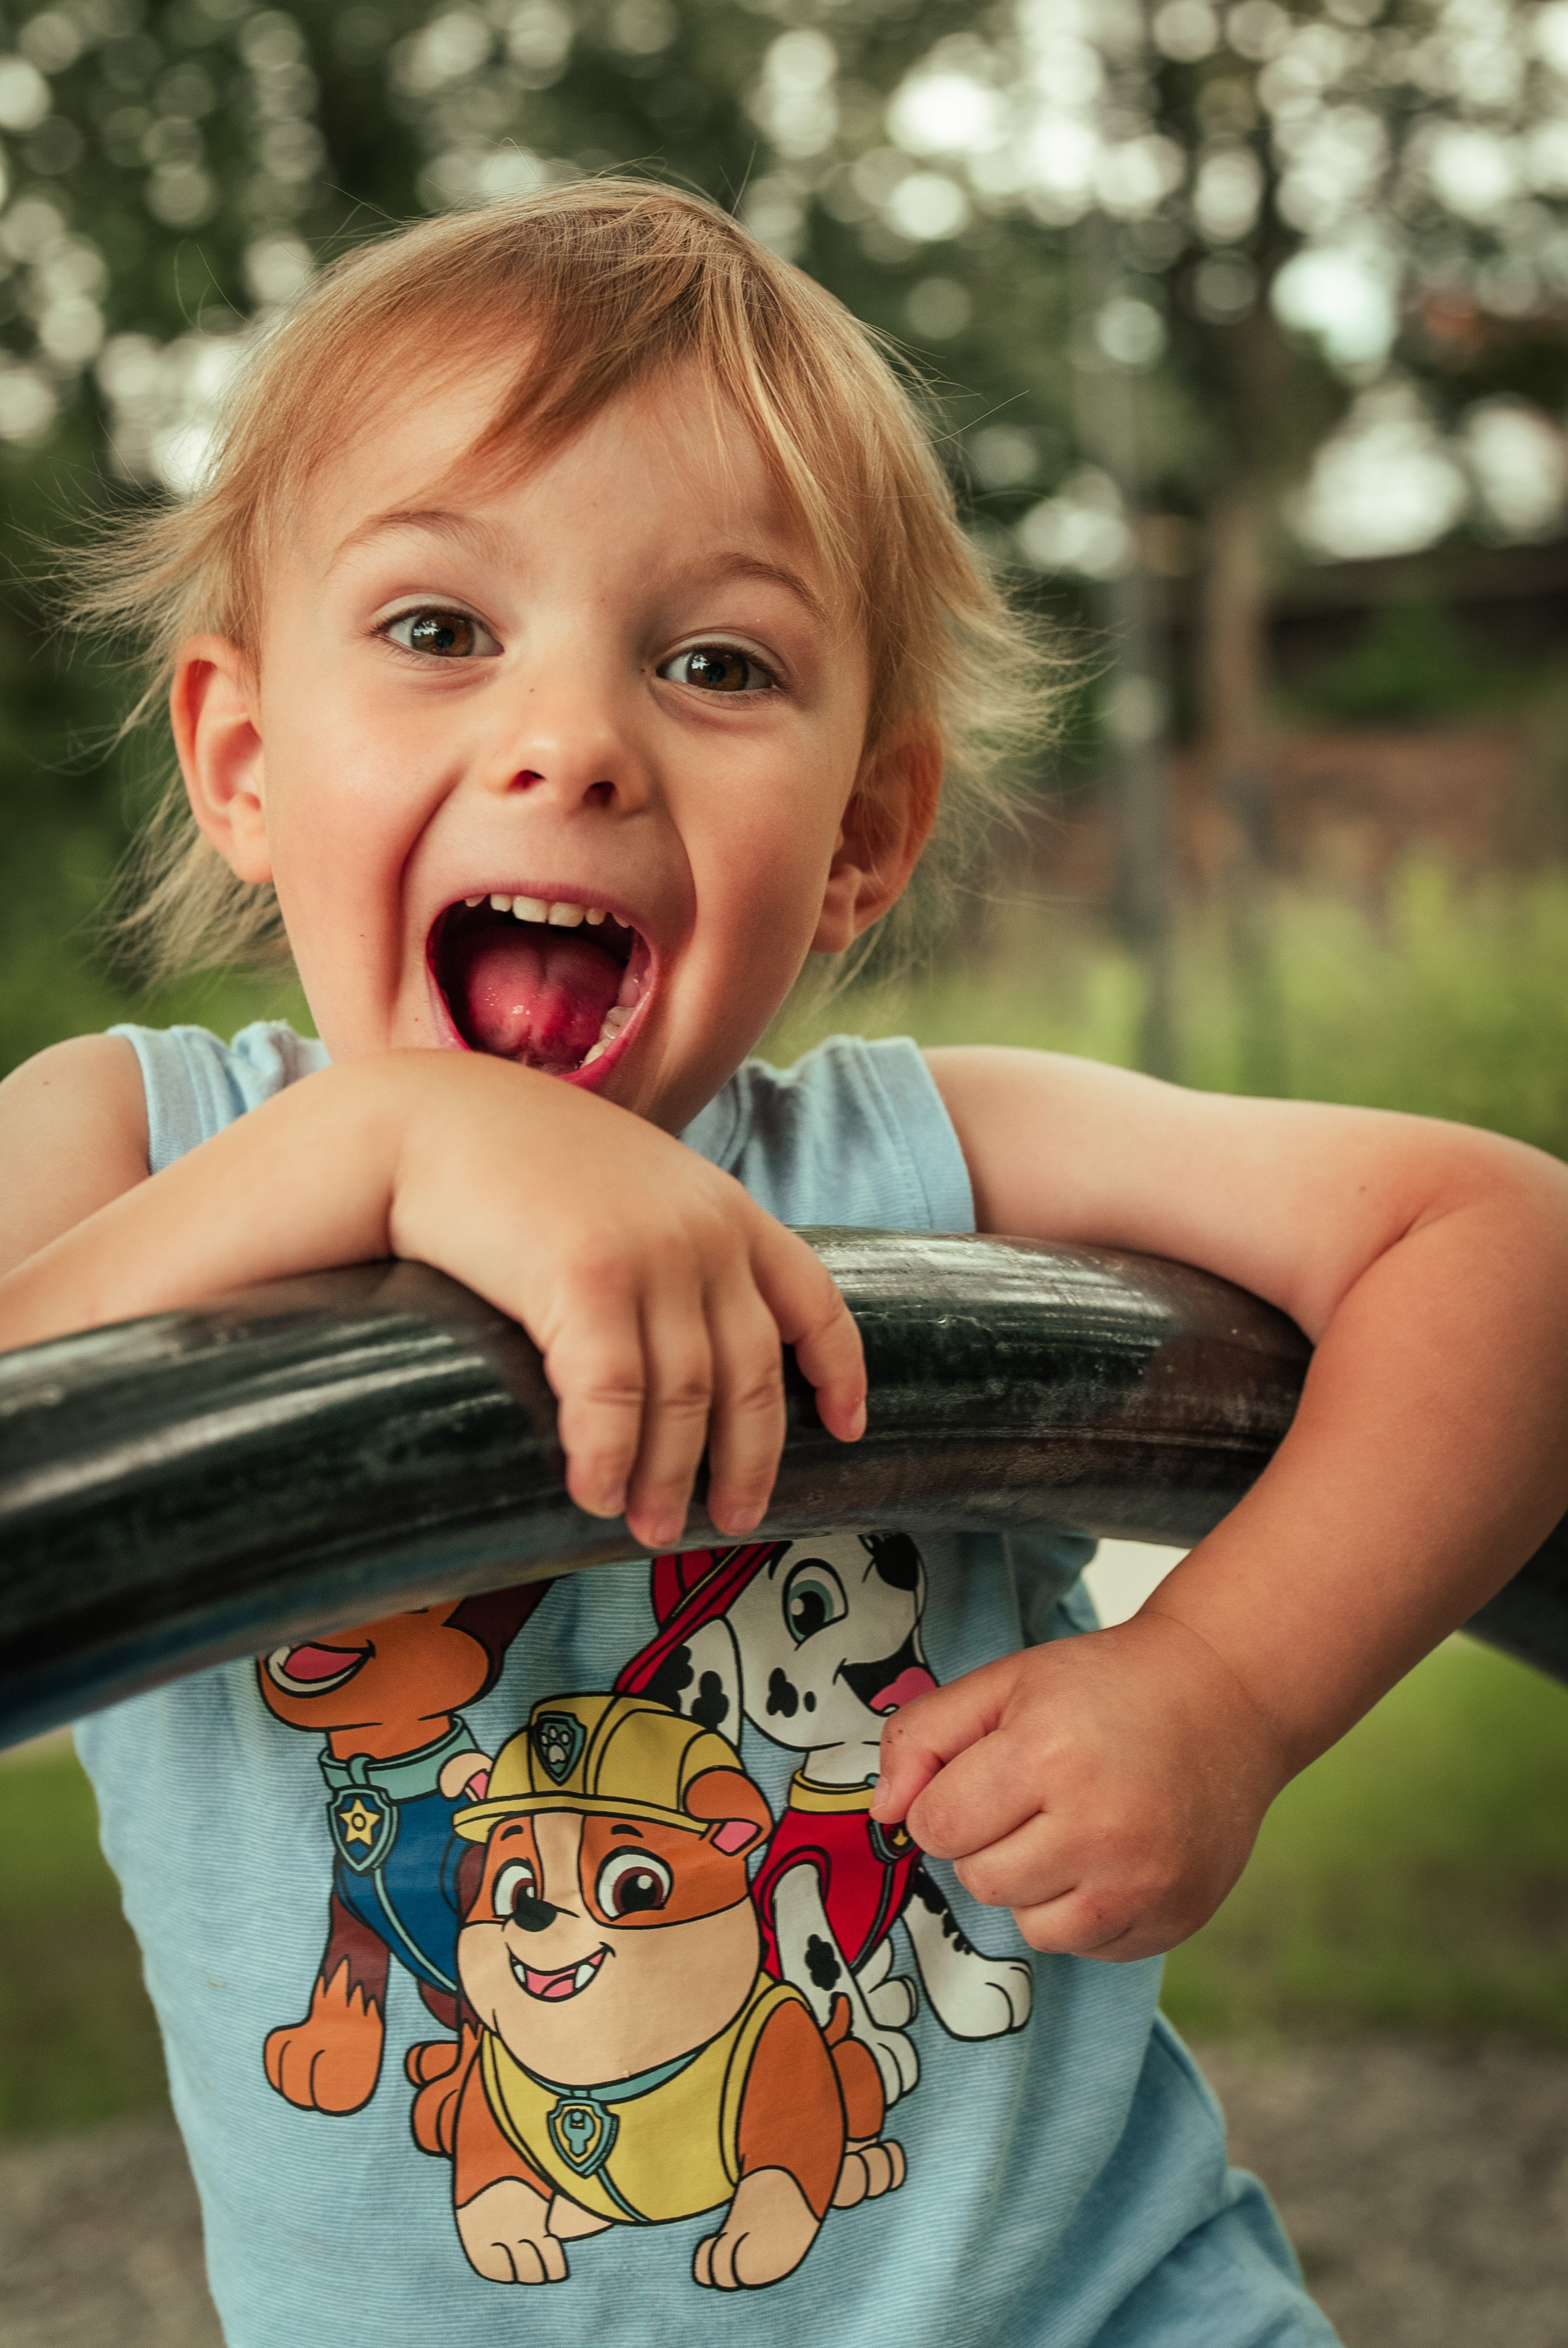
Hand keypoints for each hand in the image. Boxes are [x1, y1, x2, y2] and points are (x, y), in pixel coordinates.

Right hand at [386, 1055, 864, 1550]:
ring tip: (650, 1527)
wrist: (426, 1119)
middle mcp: (703, 1231)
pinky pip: (615, 1393)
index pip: (812, 1297)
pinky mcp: (585, 1275)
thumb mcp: (624, 1188)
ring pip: (687, 1396)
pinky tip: (596, 1494)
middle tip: (729, 1521)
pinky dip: (610, 1456)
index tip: (847, 1427)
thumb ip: (667, 1245)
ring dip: (670, 1476)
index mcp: (722, 1208)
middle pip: (752, 1372)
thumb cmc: (511, 1165)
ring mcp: (650, 1252)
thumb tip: (677, 1337)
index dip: (837, 1369)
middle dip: (748, 1459)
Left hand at [869, 1612, 1290, 1960]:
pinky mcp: (1174, 1918)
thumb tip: (882, 1816)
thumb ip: (922, 1737)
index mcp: (1046, 1753)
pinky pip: (1087, 1947)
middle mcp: (1098, 1827)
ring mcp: (1143, 1882)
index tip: (985, 1776)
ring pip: (1030, 1926)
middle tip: (1035, 1795)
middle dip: (989, 1841)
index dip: (947, 1802)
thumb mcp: (1004, 1683)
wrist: (1226, 1698)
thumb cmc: (1103, 1687)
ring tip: (1074, 1826)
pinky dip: (1085, 1910)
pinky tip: (1111, 1856)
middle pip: (979, 1880)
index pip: (937, 1827)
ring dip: (1034, 1884)